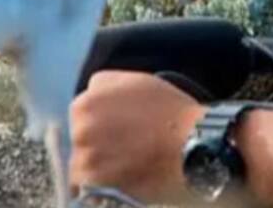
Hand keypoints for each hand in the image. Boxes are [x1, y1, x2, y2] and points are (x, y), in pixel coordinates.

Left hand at [69, 70, 205, 203]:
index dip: (101, 122)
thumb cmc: (171, 111)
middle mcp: (80, 128)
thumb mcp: (138, 82)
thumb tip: (92, 94)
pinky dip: (98, 189)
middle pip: (80, 139)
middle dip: (96, 144)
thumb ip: (108, 86)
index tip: (118, 130)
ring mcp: (85, 157)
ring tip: (125, 169)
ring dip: (97, 169)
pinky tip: (119, 183)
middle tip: (124, 150)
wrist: (192, 144)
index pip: (82, 113)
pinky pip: (85, 189)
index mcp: (87, 101)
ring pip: (80, 165)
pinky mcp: (94, 184)